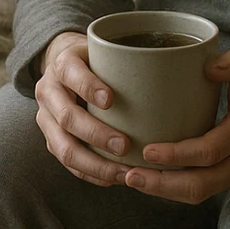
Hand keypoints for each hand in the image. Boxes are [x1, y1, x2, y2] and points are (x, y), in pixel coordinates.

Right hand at [34, 32, 132, 186]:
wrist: (63, 66)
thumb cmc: (95, 60)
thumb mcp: (105, 49)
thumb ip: (128, 59)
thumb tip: (183, 68)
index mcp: (62, 63)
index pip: (71, 73)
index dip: (88, 87)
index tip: (110, 100)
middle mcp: (49, 91)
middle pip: (66, 117)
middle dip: (96, 134)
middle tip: (125, 145)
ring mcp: (45, 118)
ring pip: (63, 147)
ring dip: (94, 163)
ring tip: (123, 172)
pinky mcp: (51, 139)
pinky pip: (67, 163)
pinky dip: (90, 173)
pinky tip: (113, 178)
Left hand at [122, 48, 229, 205]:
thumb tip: (206, 68)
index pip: (210, 150)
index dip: (178, 155)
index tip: (148, 150)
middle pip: (202, 184)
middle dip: (163, 184)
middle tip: (131, 175)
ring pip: (202, 193)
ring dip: (165, 191)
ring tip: (133, 180)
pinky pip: (204, 191)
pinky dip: (175, 190)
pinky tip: (151, 180)